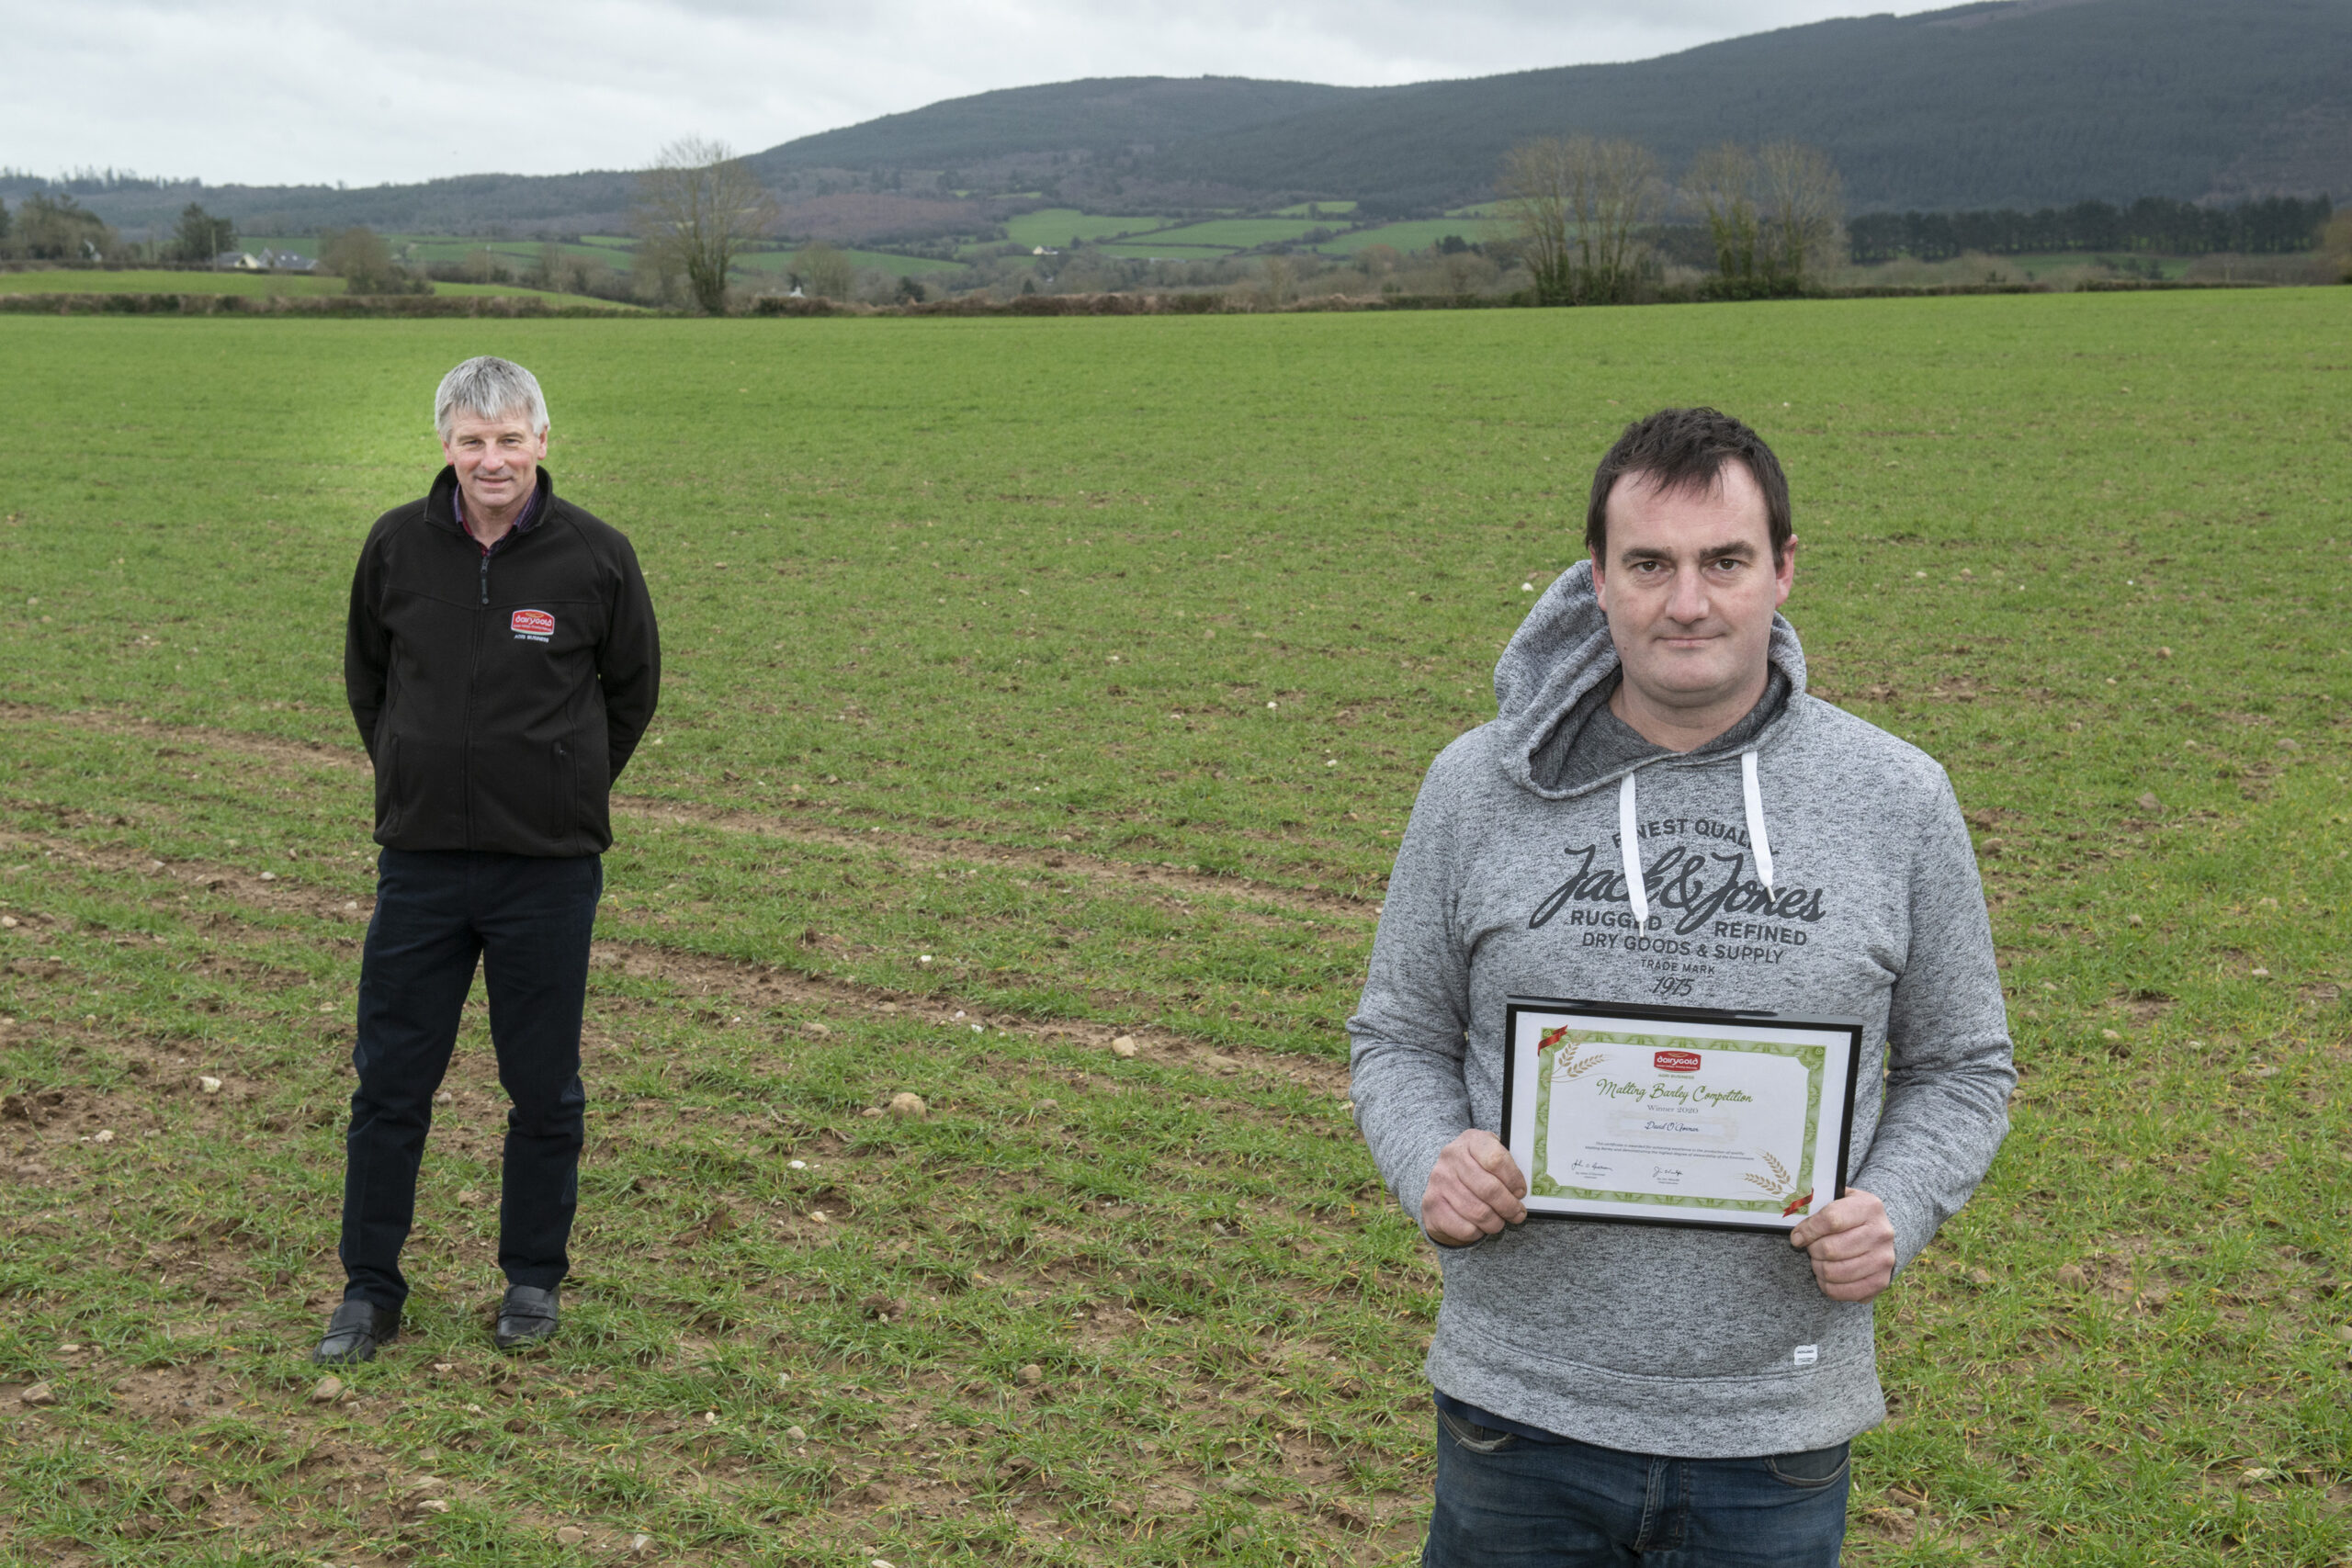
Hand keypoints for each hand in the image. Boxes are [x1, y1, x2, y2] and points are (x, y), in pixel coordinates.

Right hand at [1421, 1129, 1528, 1245]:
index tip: (1521, 1192)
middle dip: (1509, 1207)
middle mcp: (1451, 1157)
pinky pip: (1465, 1227)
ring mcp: (1438, 1181)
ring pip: (1479, 1212)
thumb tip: (1533, 1185)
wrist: (1443, 1180)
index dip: (1514, 1179)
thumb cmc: (1478, 1169)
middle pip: (1489, 1189)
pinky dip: (1478, 1232)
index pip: (1496, 1159)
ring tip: (1501, 1221)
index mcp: (1471, 1140)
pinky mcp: (1431, 1205)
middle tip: (1518, 1214)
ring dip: (1496, 1222)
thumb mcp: (1492, 1156)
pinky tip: (1479, 1226)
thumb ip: (1509, 1165)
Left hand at [1788, 1187, 1895, 1301]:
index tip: (1797, 1237)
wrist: (1877, 1234)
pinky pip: (1843, 1292)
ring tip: (1818, 1261)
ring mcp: (1883, 1259)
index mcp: (1869, 1207)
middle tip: (1811, 1249)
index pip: (1830, 1220)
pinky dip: (1827, 1286)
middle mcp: (1881, 1233)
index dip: (1808, 1230)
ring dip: (1818, 1268)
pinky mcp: (1880, 1282)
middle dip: (1812, 1250)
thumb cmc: (1850, 1215)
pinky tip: (1826, 1277)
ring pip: (1834, 1272)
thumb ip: (1818, 1205)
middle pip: (1830, 1249)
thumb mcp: (1838, 1200)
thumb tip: (1794, 1220)